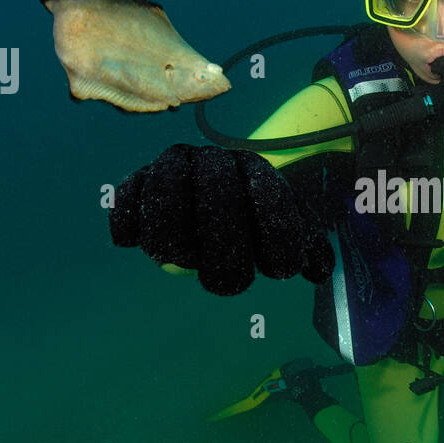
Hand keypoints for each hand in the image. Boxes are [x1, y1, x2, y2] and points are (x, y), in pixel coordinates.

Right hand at [109, 144, 332, 294]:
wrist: (216, 179)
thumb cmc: (255, 218)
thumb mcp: (289, 226)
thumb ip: (309, 248)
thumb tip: (317, 271)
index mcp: (256, 171)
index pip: (270, 199)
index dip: (278, 238)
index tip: (276, 270)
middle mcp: (215, 162)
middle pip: (218, 197)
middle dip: (226, 249)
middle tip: (226, 280)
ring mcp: (175, 167)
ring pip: (168, 193)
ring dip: (176, 240)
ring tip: (185, 262)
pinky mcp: (139, 181)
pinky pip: (127, 196)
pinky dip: (126, 221)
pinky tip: (131, 242)